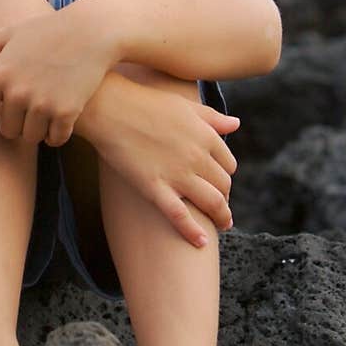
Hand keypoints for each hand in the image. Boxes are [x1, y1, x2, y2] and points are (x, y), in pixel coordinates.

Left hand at [0, 5, 115, 151]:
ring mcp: (43, 102)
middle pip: (7, 131)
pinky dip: (58, 135)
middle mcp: (18, 91)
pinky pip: (55, 139)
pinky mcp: (67, 111)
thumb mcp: (10, 34)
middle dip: (16, 125)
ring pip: (31, 137)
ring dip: (38, 130)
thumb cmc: (48, 31)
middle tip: (29, 109)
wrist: (93, 31)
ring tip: (47, 110)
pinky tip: (63, 119)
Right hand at [82, 75, 239, 246]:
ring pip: (211, 202)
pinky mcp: (155, 188)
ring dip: (221, 217)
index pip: (228, 164)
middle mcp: (197, 157)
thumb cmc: (145, 103)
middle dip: (224, 198)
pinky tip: (201, 243)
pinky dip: (193, 232)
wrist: (109, 108)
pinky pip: (180, 216)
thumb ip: (212, 117)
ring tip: (221, 225)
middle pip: (223, 185)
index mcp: (205, 135)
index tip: (219, 182)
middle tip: (219, 206)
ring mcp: (177, 174)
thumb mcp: (184, 105)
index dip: (225, 175)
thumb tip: (236, 124)